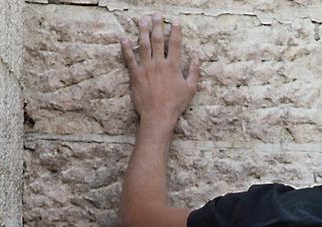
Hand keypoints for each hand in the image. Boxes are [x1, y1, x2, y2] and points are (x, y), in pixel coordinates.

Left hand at [121, 14, 198, 132]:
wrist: (158, 115)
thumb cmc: (176, 104)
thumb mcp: (190, 89)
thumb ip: (194, 71)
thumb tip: (197, 57)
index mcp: (173, 66)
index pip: (175, 44)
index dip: (176, 31)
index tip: (175, 21)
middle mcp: (159, 64)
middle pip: (158, 40)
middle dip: (157, 26)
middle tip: (156, 15)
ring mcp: (146, 68)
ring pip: (143, 45)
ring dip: (142, 31)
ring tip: (142, 20)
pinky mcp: (135, 75)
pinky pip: (129, 59)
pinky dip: (126, 48)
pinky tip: (124, 39)